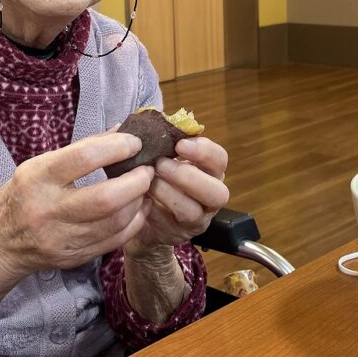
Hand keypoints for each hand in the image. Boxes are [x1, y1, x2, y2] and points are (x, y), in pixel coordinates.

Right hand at [0, 132, 154, 278]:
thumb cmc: (23, 195)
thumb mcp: (40, 166)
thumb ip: (82, 149)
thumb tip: (122, 131)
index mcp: (37, 178)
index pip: (84, 158)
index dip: (117, 148)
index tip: (134, 143)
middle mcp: (47, 210)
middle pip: (106, 198)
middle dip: (137, 181)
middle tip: (148, 169)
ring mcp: (60, 238)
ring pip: (115, 222)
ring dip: (139, 202)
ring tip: (145, 187)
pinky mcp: (73, 257)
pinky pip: (114, 241)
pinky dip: (133, 222)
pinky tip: (139, 208)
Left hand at [124, 137, 228, 258]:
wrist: (138, 211)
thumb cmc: (151, 175)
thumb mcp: (154, 155)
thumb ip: (154, 140)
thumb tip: (140, 123)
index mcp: (207, 170)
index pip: (219, 159)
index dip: (204, 151)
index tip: (180, 143)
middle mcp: (209, 196)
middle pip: (219, 192)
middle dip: (189, 176)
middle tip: (161, 164)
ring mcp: (197, 218)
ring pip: (194, 211)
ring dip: (169, 193)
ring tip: (148, 181)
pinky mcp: (179, 234)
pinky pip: (171, 226)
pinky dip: (156, 210)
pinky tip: (142, 200)